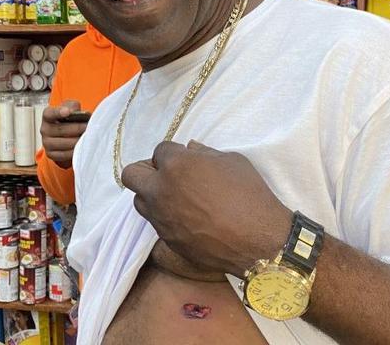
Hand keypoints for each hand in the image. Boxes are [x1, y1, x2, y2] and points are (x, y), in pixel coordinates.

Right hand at [40, 100, 87, 167]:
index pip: (51, 113)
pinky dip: (75, 151)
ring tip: (88, 137)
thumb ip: (73, 106)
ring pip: (65, 143)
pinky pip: (65, 154)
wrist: (65, 133)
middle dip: (77, 128)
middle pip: (62, 129)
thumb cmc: (68, 119)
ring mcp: (46, 143)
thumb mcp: (71, 108)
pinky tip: (83, 146)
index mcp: (47, 115)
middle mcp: (44, 129)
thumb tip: (74, 112)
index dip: (58, 112)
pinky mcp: (51, 154)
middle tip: (88, 127)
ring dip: (78, 140)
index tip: (68, 112)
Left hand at [121, 140, 292, 276]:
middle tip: (168, 174)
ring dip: (153, 194)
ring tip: (176, 197)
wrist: (258, 241)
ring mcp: (161, 217)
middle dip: (147, 170)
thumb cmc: (249, 195)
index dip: (174, 153)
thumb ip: (205, 153)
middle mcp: (160, 191)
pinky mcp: (167, 239)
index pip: (160, 150)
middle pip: (132, 174)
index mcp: (176, 165)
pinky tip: (188, 217)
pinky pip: (156, 222)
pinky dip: (166, 215)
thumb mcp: (232, 162)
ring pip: (139, 200)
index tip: (187, 159)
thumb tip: (190, 149)